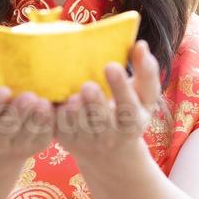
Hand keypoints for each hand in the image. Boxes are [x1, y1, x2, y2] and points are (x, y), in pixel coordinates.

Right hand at [0, 52, 54, 164]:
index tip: (3, 90)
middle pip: (7, 128)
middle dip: (19, 113)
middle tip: (30, 96)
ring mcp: (16, 145)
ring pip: (28, 135)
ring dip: (37, 120)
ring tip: (45, 102)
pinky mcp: (36, 145)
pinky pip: (44, 137)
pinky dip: (52, 124)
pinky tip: (57, 108)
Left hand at [54, 40, 161, 166]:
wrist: (110, 153)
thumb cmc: (129, 112)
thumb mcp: (144, 97)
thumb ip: (146, 72)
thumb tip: (140, 45)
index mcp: (133, 122)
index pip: (128, 106)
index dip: (120, 87)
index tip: (111, 66)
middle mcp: (111, 136)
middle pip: (101, 120)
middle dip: (94, 103)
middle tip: (88, 86)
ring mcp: (88, 141)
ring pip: (77, 125)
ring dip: (74, 110)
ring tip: (72, 96)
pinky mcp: (67, 141)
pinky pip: (58, 127)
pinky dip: (54, 113)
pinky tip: (52, 98)